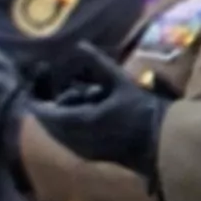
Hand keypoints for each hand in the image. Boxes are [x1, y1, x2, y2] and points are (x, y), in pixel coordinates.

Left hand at [24, 44, 163, 173]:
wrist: (165, 144)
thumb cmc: (144, 112)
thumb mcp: (120, 82)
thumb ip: (98, 63)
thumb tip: (79, 44)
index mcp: (78, 123)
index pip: (41, 109)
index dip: (35, 90)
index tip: (41, 72)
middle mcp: (73, 141)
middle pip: (48, 118)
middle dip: (55, 98)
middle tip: (74, 84)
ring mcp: (80, 151)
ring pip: (58, 128)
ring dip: (66, 109)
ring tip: (93, 95)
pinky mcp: (88, 155)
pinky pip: (70, 136)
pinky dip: (74, 120)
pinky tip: (97, 109)